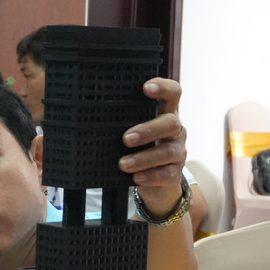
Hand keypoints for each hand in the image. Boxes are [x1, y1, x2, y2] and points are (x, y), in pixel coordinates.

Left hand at [119, 78, 186, 214]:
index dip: (163, 87)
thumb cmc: (141, 150)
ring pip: (167, 151)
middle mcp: (175, 130)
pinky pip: (166, 173)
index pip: (173, 93)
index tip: (146, 88)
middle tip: (126, 138)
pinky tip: (136, 177)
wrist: (156, 182)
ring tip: (123, 164)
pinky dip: (150, 176)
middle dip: (148, 130)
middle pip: (170, 123)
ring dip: (143, 158)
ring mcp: (178, 151)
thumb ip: (124, 124)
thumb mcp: (134, 133)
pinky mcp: (175, 172)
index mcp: (165, 114)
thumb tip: (92, 120)